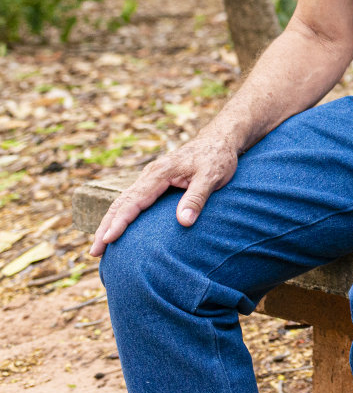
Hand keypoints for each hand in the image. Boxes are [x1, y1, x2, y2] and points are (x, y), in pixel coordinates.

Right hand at [91, 130, 239, 255]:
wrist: (219, 140)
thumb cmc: (217, 158)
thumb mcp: (212, 177)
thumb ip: (197, 198)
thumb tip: (184, 222)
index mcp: (160, 173)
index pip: (134, 200)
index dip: (120, 222)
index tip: (107, 240)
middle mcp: (150, 174)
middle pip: (121, 202)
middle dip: (105, 227)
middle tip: (94, 252)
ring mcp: (150, 177)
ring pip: (123, 201)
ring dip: (109, 222)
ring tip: (99, 246)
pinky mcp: (154, 181)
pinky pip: (132, 199)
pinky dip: (121, 214)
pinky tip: (118, 228)